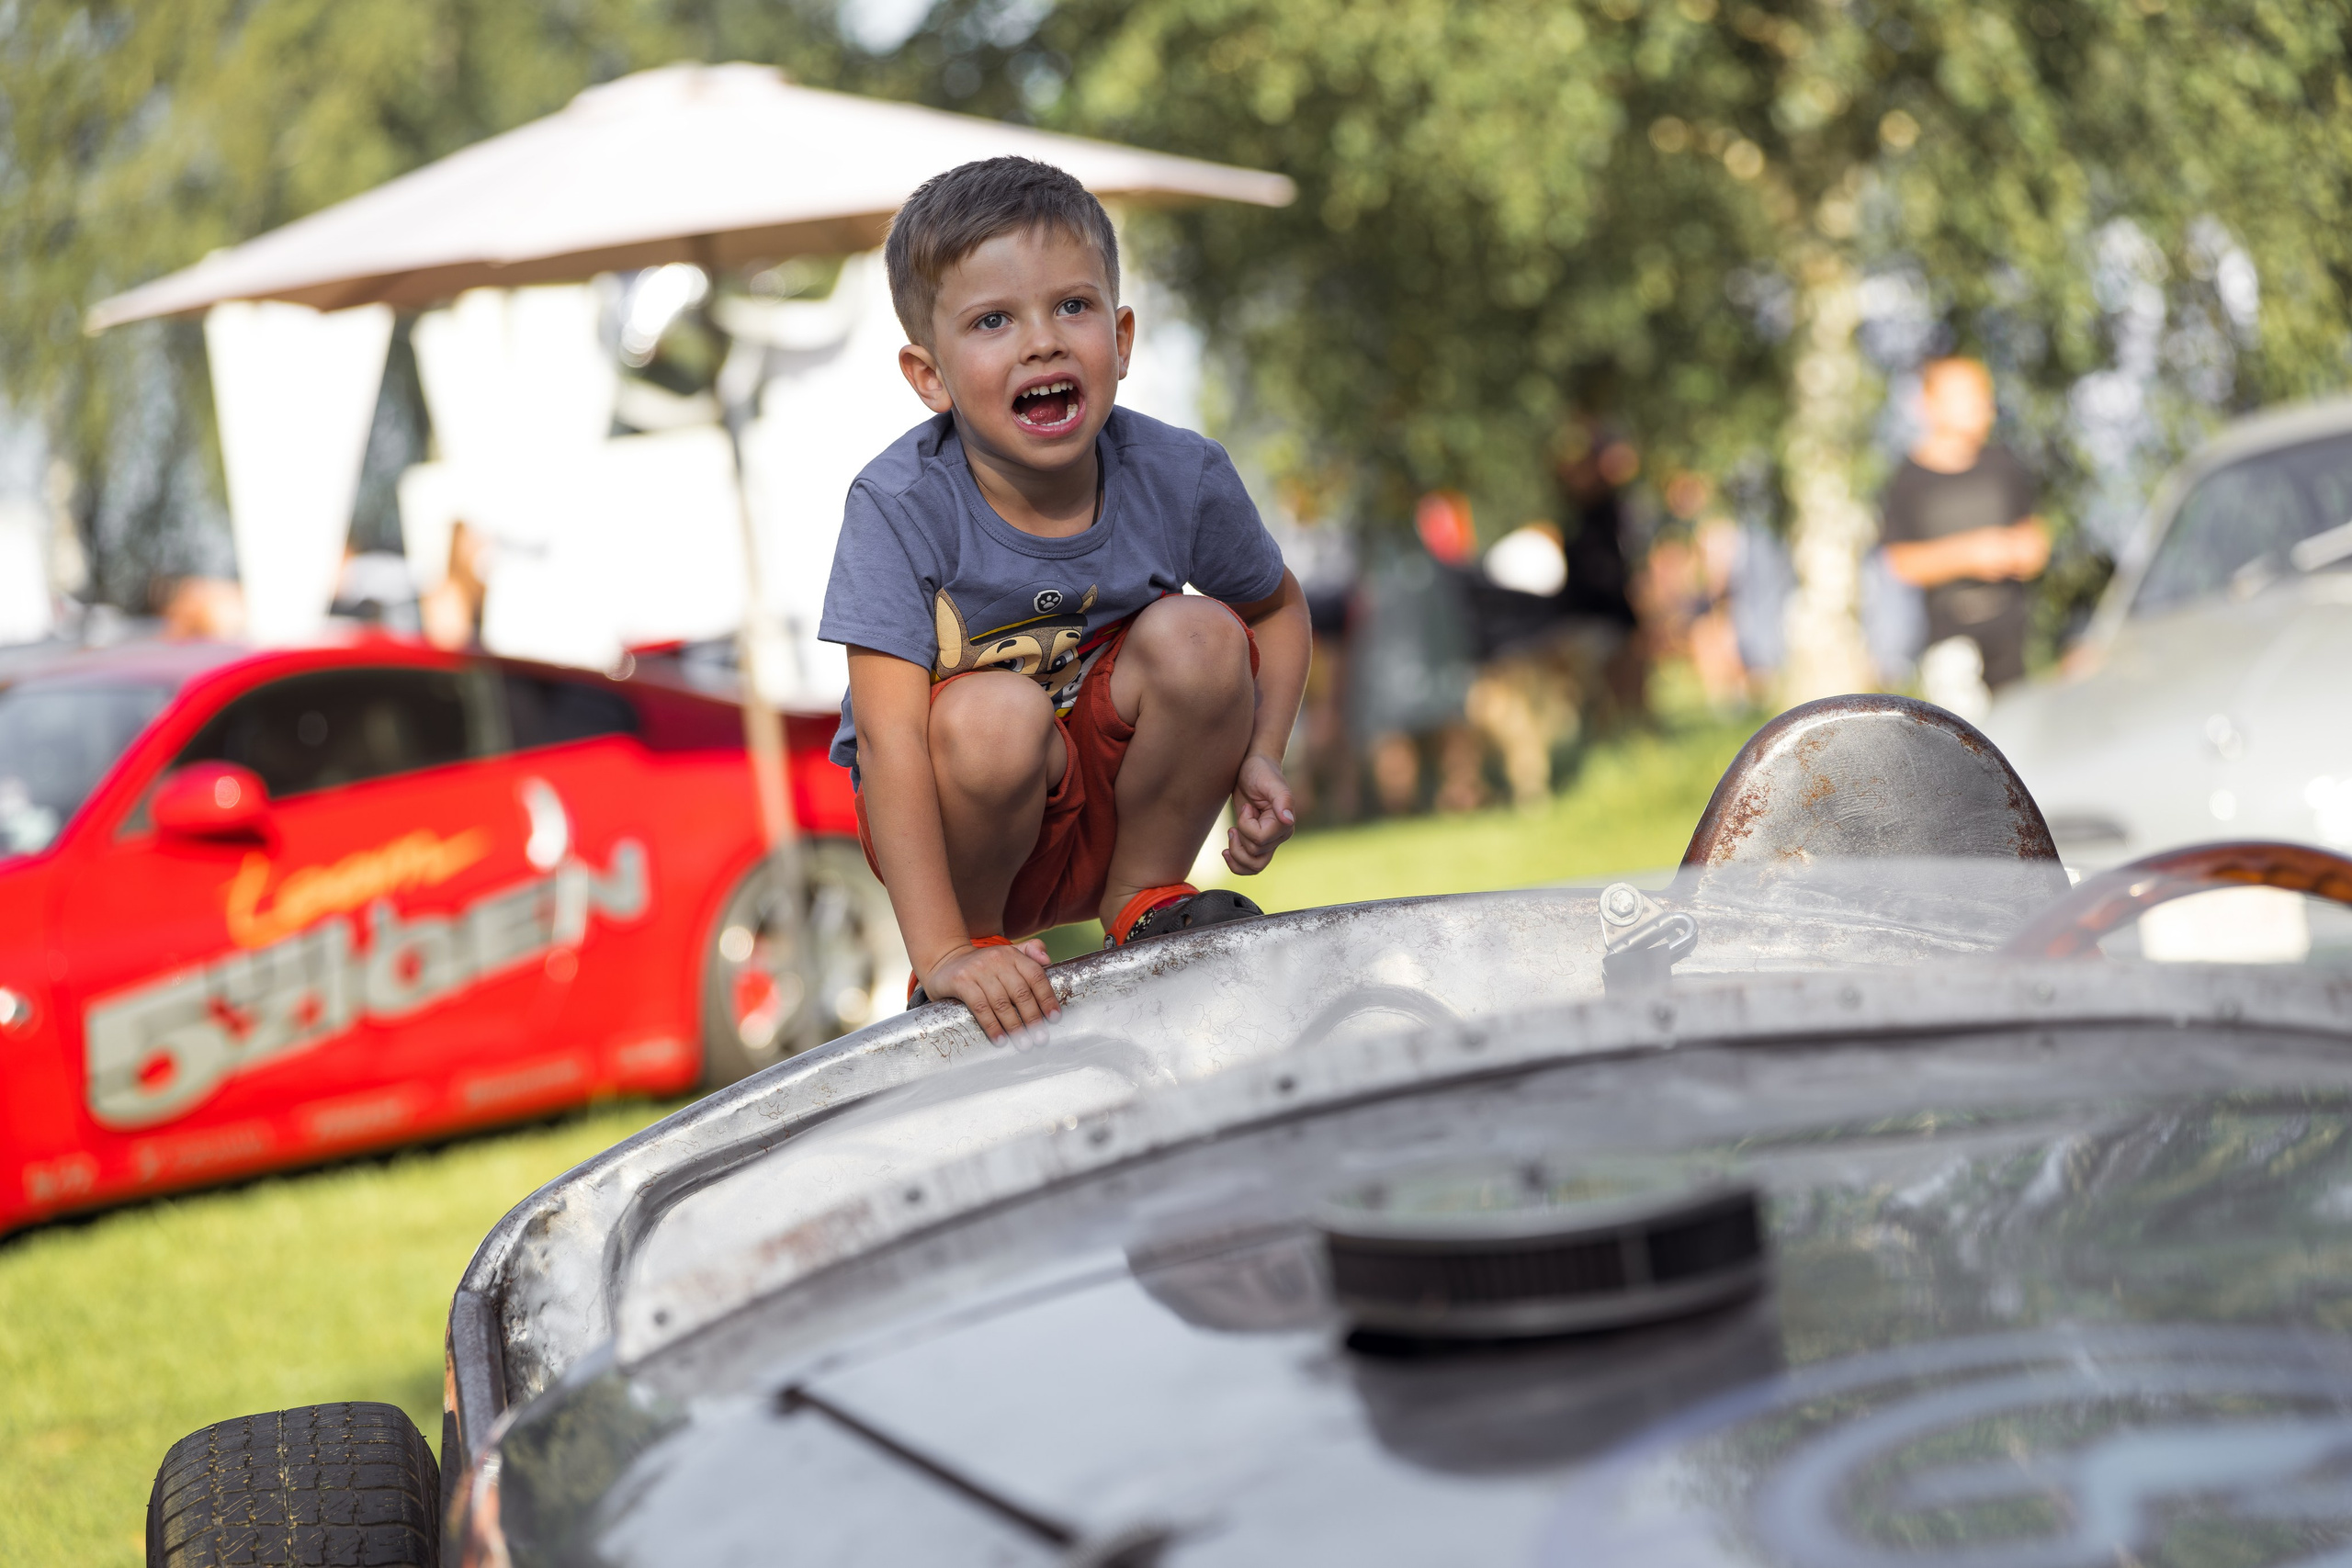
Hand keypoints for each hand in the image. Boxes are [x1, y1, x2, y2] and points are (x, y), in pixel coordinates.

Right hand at [923, 939, 1057, 1040]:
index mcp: (1012, 954)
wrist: (945, 962)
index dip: (1047, 998)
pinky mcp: (961, 981)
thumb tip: (1048, 960)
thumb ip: (1030, 953)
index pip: (1035, 976)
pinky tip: (1000, 1040)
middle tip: (1040, 1038)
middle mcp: (997, 959)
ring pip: (1001, 1002)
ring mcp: (978, 970)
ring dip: (1014, 1026)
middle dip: (1032, 1018)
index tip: (1054, 1018)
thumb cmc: (983, 966)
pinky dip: (992, 1025)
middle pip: (1020, 992)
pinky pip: (980, 1007)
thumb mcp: (1006, 955)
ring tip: (1023, 1043)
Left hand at [1223, 753, 1296, 875]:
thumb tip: (1288, 820)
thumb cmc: (1261, 771)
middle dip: (1239, 837)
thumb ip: (1282, 800)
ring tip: (1231, 833)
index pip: (1260, 840)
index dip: (1247, 826)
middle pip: (1255, 855)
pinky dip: (1237, 864)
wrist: (1253, 768)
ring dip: (1237, 855)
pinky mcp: (1257, 841)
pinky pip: (1250, 865)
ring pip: (1254, 866)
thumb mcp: (1269, 782)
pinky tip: (1226, 851)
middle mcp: (1279, 835)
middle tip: (1239, 817)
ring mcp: (1269, 840)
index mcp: (1284, 823)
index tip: (1247, 808)